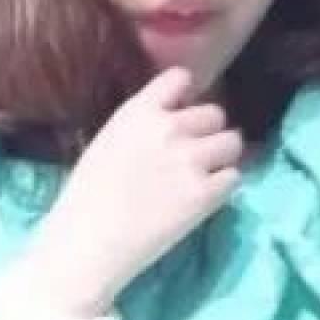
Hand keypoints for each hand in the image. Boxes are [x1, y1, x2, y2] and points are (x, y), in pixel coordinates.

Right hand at [20, 67, 242, 313]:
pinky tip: (203, 197)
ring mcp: (191, 160)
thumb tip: (171, 124)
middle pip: (214, 113)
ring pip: (233, 142)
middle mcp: (169, 128)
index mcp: (138, 112)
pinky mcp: (206, 194)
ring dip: (222, 156)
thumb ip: (141, 128)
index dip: (186, 95)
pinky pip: (234, 177)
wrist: (87, 242)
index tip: (182, 112)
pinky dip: (223, 186)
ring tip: (204, 175)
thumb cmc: (85, 197)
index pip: (179, 78)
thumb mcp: (107, 143)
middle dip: (206, 132)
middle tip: (192, 155)